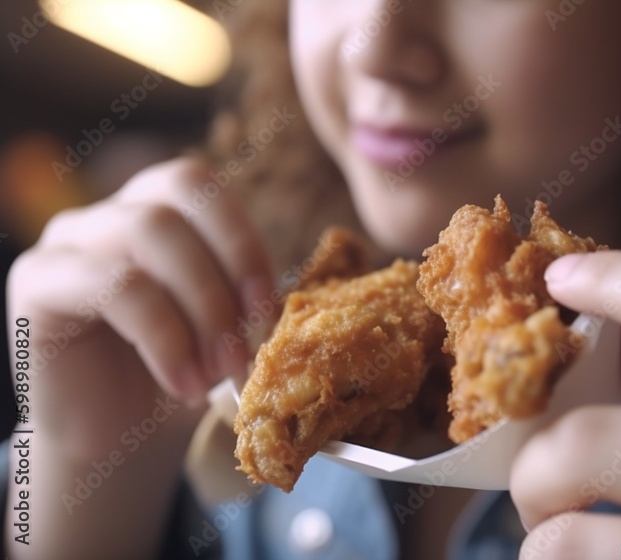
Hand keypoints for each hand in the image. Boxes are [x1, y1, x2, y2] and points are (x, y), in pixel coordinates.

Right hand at [6, 158, 274, 557]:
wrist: (116, 445)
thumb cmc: (178, 377)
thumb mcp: (226, 326)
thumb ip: (247, 292)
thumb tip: (291, 289)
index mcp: (153, 211)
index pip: (196, 184)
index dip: (239, 236)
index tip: (268, 303)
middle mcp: (104, 216)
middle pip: (173, 204)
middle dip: (223, 278)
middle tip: (245, 347)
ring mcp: (64, 244)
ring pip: (145, 233)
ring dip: (199, 308)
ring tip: (217, 370)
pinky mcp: (35, 284)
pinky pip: (113, 285)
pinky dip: (164, 336)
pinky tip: (183, 382)